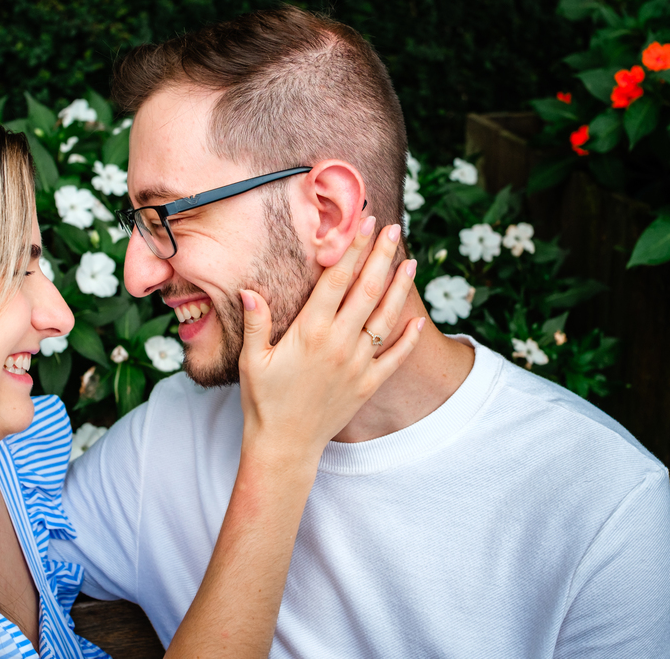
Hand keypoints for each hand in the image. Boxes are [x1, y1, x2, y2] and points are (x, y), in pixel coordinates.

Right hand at [237, 216, 422, 467]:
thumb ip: (257, 320)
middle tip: (392, 228)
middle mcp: (339, 343)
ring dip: (399, 288)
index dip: (353, 248)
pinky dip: (409, 337)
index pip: (337, 279)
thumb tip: (250, 288)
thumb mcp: (251, 359)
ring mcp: (358, 364)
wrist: (284, 446)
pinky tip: (419, 318)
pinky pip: (396, 357)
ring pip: (386, 318)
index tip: (364, 223)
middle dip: (381, 255)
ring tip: (410, 261)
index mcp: (310, 331)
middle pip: (367, 290)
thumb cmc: (263, 401)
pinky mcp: (369, 385)